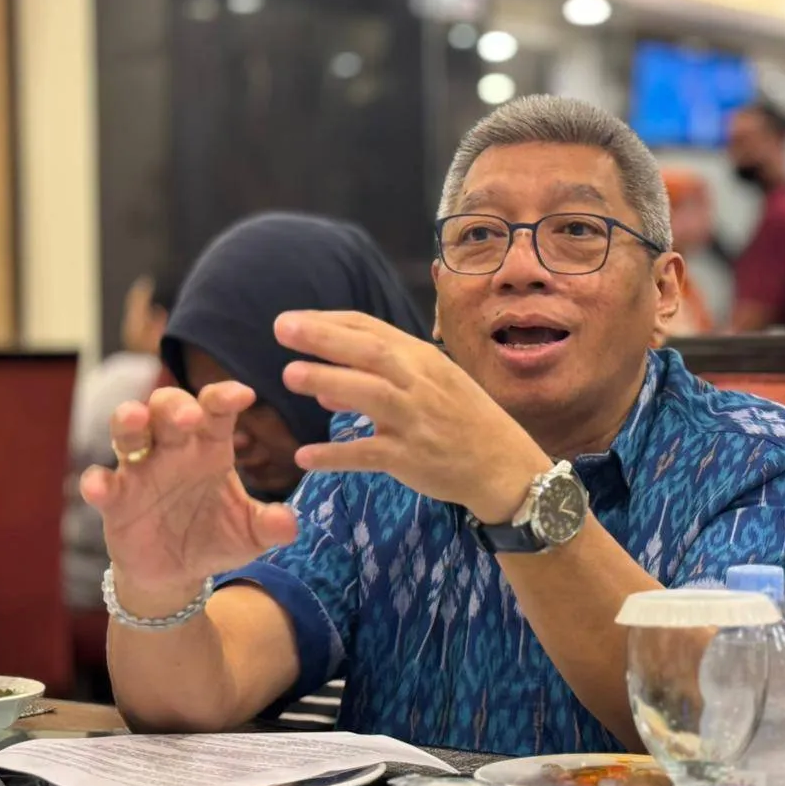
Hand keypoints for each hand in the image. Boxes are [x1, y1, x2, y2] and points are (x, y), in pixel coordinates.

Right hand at [80, 384, 298, 614]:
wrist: (177, 572)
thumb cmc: (216, 537)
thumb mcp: (249, 534)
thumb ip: (269, 525)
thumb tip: (290, 524)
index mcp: (210, 447)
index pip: (216, 410)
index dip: (225, 397)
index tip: (244, 395)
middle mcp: (173, 450)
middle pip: (167, 408)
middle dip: (175, 405)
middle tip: (189, 416)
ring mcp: (140, 471)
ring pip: (128, 433)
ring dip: (129, 422)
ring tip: (135, 420)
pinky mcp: (115, 499)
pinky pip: (101, 482)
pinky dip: (97, 481)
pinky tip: (100, 486)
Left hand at [275, 311, 552, 523]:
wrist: (503, 465)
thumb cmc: (463, 420)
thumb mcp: (430, 387)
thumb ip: (376, 382)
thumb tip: (321, 389)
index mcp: (422, 359)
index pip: (371, 329)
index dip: (329, 321)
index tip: (292, 320)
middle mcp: (419, 383)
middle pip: (370, 352)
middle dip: (325, 338)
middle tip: (281, 328)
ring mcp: (417, 420)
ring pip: (371, 394)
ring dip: (329, 382)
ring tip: (289, 375)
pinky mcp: (412, 457)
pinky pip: (370, 454)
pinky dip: (336, 455)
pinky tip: (304, 457)